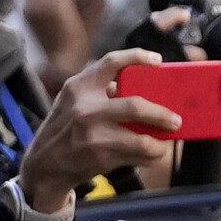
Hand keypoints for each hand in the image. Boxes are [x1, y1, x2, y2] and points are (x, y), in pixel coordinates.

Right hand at [15, 47, 183, 207]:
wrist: (45, 164)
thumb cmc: (65, 126)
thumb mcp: (73, 99)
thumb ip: (100, 88)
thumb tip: (142, 84)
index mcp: (79, 87)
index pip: (111, 62)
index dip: (138, 57)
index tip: (158, 61)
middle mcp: (86, 109)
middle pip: (135, 105)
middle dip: (162, 113)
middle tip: (176, 119)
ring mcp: (93, 135)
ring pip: (142, 140)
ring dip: (161, 142)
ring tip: (166, 139)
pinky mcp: (101, 158)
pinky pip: (138, 157)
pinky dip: (151, 155)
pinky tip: (153, 152)